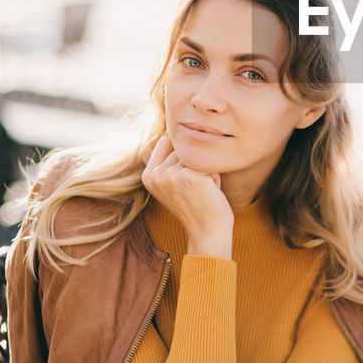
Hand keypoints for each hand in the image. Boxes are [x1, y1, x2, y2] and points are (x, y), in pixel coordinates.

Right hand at [142, 136, 233, 259]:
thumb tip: (173, 129)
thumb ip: (170, 160)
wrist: (208, 233)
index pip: (166, 141)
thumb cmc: (197, 206)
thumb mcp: (176, 182)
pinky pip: (209, 161)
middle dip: (196, 163)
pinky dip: (215, 174)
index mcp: (148, 175)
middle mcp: (155, 174)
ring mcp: (170, 174)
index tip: (188, 180)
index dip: (183, 154)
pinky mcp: (188, 175)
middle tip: (198, 188)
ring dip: (206, 168)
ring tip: (204, 189)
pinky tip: (210, 191)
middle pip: (183, 146)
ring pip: (196, 152)